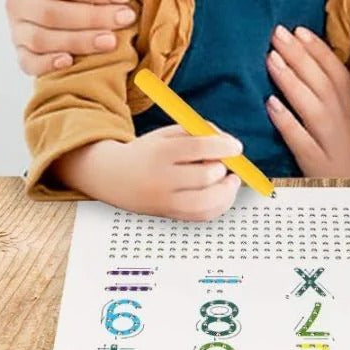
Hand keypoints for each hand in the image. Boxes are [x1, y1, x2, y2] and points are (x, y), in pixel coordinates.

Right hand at [7, 0, 136, 75]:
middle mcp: (16, 2)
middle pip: (52, 13)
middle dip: (93, 17)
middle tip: (127, 17)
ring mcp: (16, 29)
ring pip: (42, 39)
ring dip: (79, 41)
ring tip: (112, 41)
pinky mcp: (20, 51)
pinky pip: (28, 62)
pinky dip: (48, 64)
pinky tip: (71, 62)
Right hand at [52, 125, 243, 220]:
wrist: (113, 176)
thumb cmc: (148, 152)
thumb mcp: (167, 133)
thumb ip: (199, 133)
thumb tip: (230, 143)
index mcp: (160, 152)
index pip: (198, 149)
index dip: (223, 146)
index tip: (236, 146)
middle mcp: (161, 180)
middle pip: (205, 177)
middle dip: (223, 168)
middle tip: (225, 162)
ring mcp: (164, 202)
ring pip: (207, 203)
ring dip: (226, 190)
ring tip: (229, 180)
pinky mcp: (169, 215)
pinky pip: (202, 216)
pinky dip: (220, 205)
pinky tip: (221, 193)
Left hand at [265, 25, 349, 177]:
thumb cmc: (343, 158)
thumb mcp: (342, 126)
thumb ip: (326, 100)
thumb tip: (302, 67)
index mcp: (347, 112)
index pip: (336, 74)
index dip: (319, 50)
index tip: (299, 29)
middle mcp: (342, 124)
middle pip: (323, 85)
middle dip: (300, 56)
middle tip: (277, 33)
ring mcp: (330, 144)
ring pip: (313, 108)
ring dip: (292, 81)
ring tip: (271, 58)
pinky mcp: (317, 165)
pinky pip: (301, 141)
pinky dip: (287, 122)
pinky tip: (270, 105)